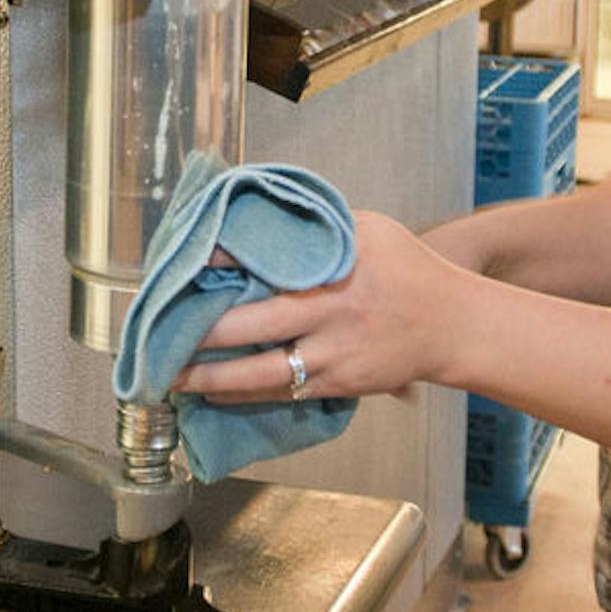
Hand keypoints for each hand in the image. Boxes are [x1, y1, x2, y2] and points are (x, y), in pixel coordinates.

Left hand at [172, 210, 463, 404]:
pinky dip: (242, 394)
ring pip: (261, 371)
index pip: (267, 258)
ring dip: (211, 376)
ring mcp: (334, 352)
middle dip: (202, 333)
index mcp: (336, 264)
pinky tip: (211, 393)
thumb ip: (316, 226)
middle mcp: (332, 310)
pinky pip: (280, 393)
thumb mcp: (367, 229)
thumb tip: (256, 217)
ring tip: (170, 376)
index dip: (222, 261)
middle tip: (159, 333)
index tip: (185, 262)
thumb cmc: (405, 268)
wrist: (451, 325)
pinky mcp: (338, 383)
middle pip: (252, 324)